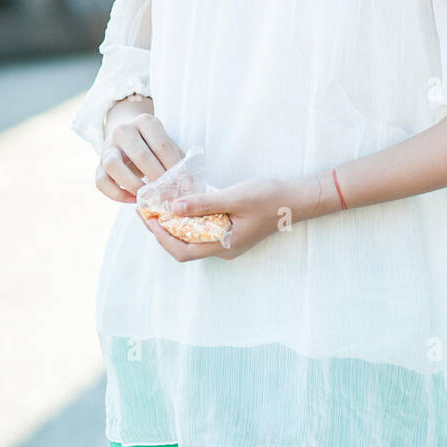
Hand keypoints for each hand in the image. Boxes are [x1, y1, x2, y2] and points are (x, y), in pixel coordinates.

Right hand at [97, 113, 182, 203]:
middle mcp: (123, 130)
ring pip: (114, 166)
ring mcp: (108, 147)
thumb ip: (176, 160)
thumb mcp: (165, 144)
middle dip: (157, 177)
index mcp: (145, 122)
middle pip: (140, 155)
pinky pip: (101, 181)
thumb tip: (186, 183)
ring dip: (133, 184)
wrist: (127, 137)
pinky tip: (134, 200)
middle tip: (168, 193)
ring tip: (148, 196)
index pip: (162, 145)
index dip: (174, 166)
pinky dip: (117, 194)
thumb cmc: (153, 145)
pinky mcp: (98, 164)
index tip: (185, 183)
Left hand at [140, 176, 295, 261]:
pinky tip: (183, 205)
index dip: (160, 236)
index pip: (182, 250)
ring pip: (192, 240)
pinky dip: (189, 221)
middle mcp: (223, 249)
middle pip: (183, 247)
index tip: (148, 217)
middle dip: (162, 230)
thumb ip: (204, 203)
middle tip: (147, 210)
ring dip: (174, 226)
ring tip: (160, 206)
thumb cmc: (270, 198)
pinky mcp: (231, 232)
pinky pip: (203, 231)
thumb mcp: (235, 197)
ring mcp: (228, 242)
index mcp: (224, 245)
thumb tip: (173, 208)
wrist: (298, 200)